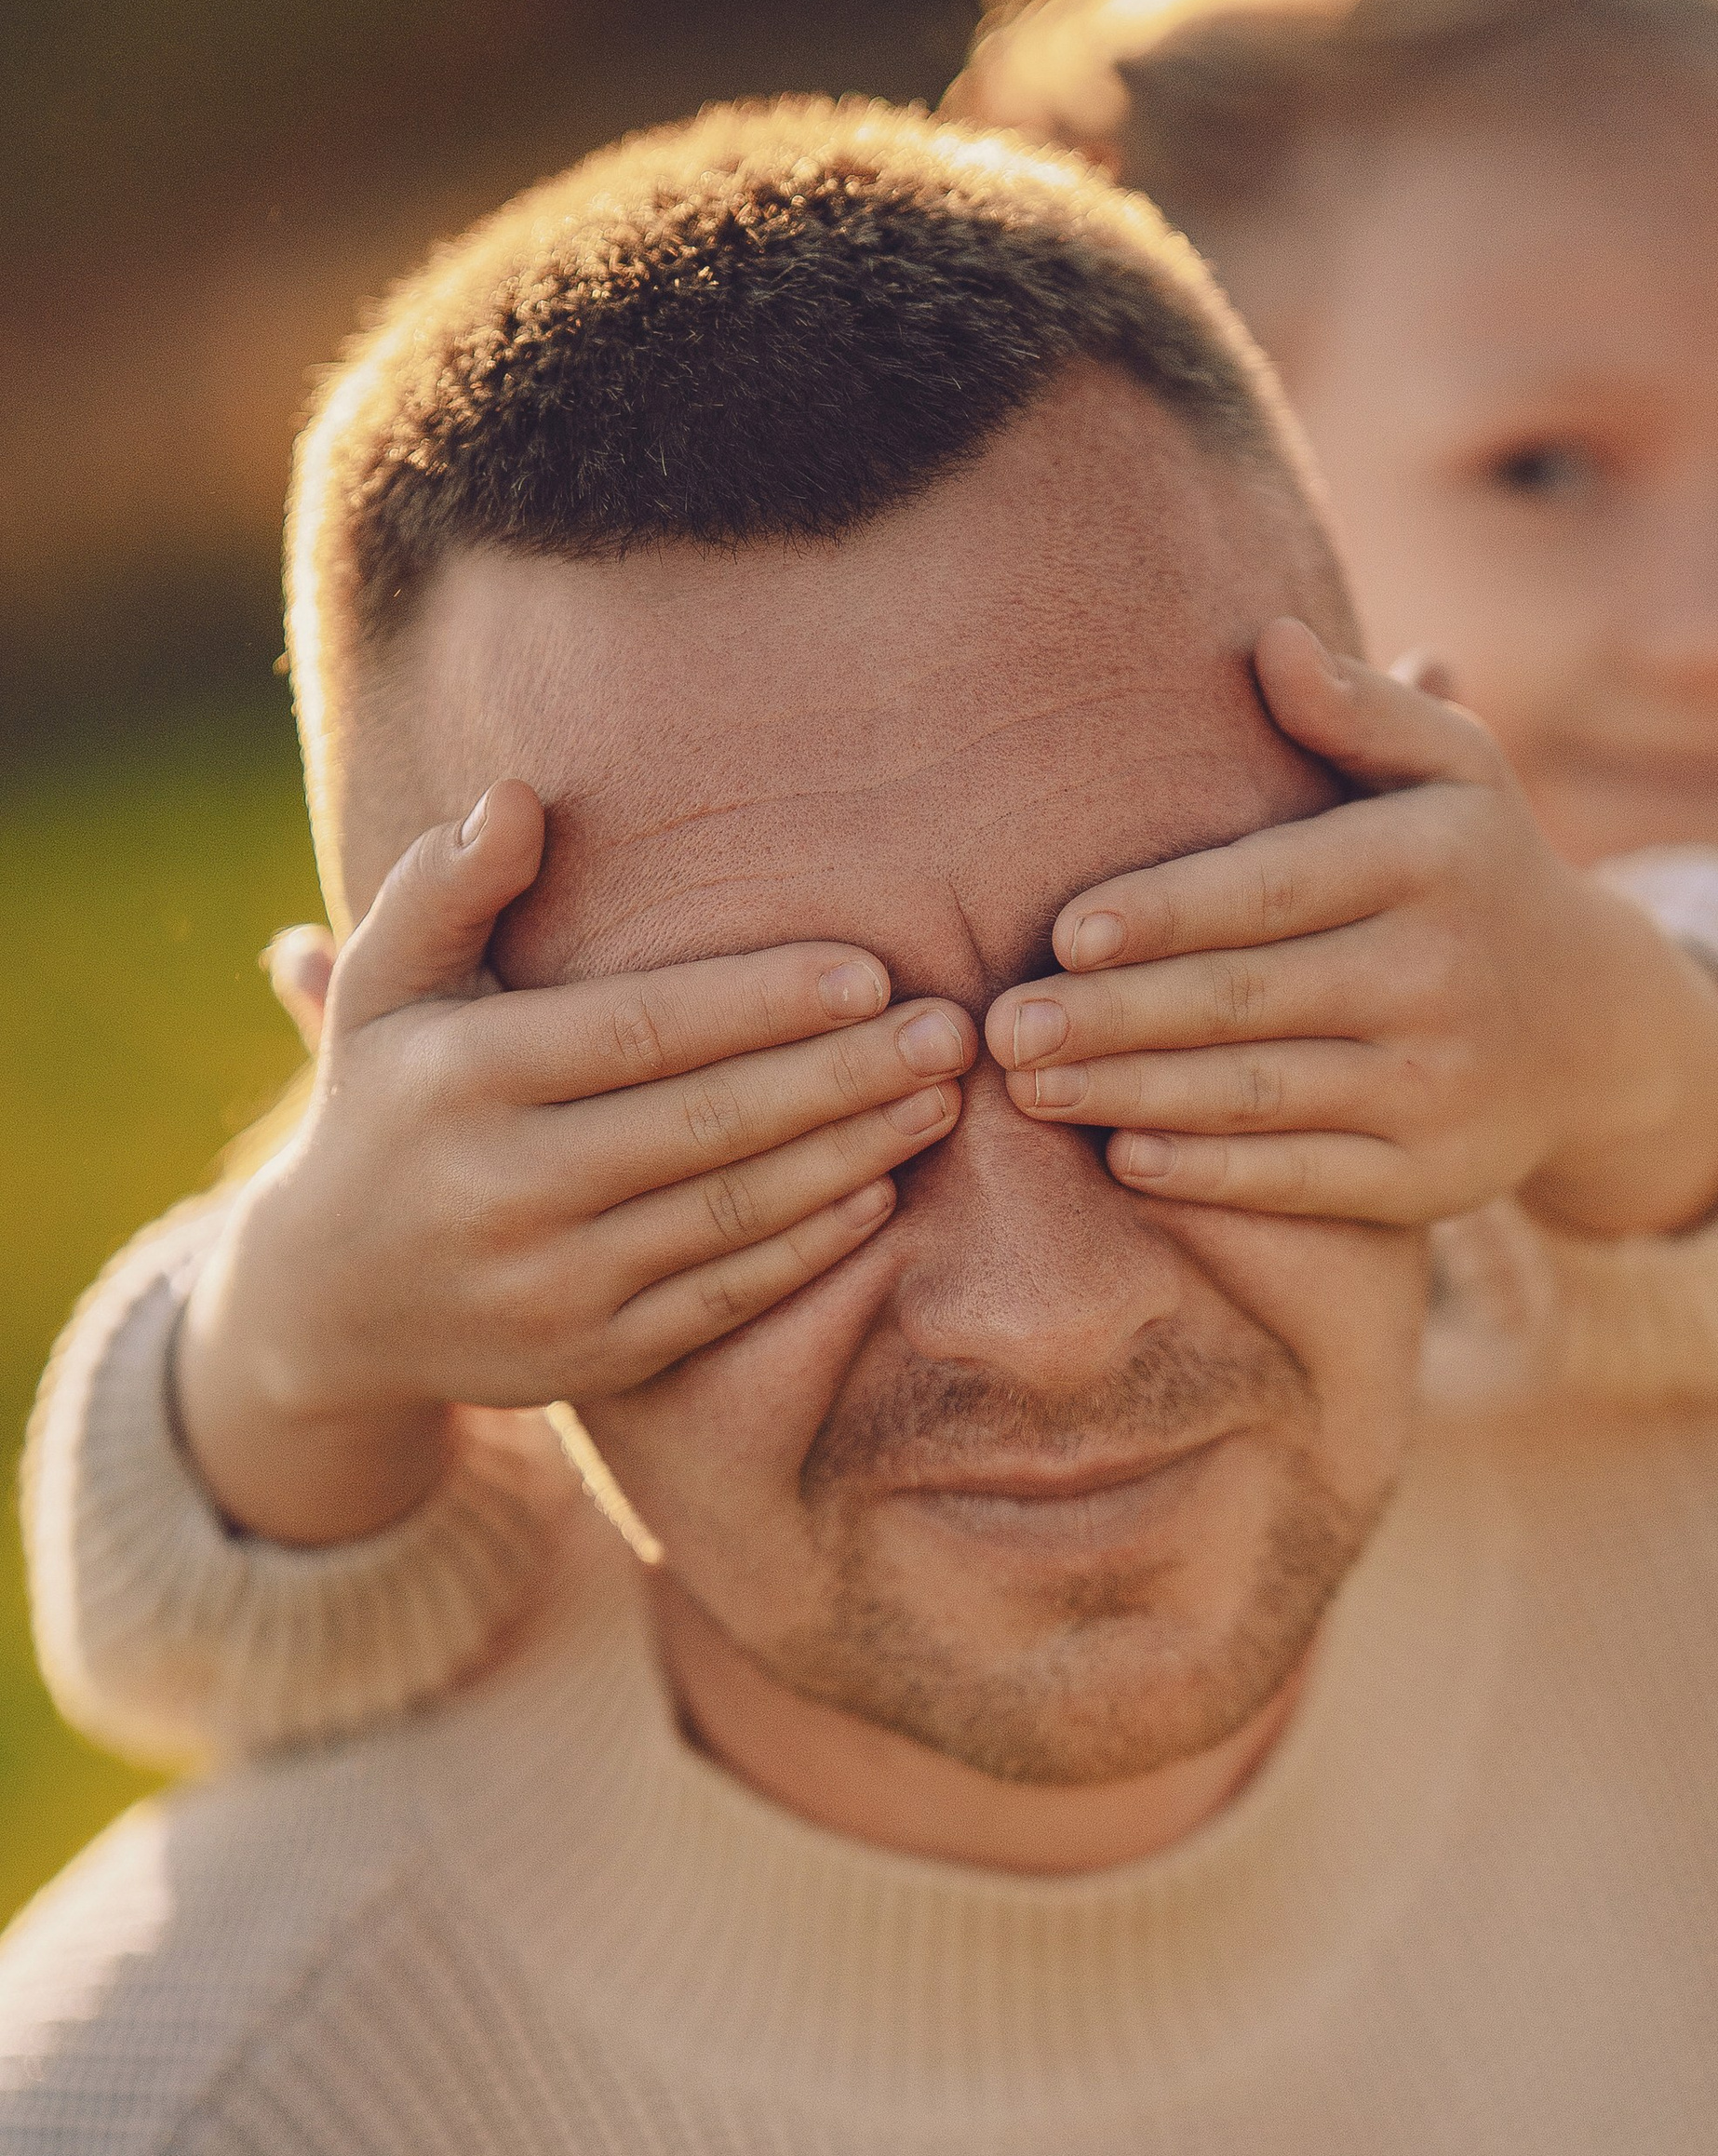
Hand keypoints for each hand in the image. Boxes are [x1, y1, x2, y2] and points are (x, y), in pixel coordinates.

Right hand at [177, 779, 976, 1543]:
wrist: (327, 1303)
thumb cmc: (387, 1103)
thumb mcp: (385, 986)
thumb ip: (447, 885)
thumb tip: (518, 795)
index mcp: (461, 1077)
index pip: (641, 1030)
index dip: (762, 1004)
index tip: (871, 973)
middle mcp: (502, 1186)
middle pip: (708, 1123)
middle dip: (842, 1077)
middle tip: (951, 1033)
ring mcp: (548, 1284)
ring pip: (732, 1214)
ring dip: (852, 1156)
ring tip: (939, 1102)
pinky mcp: (590, 1360)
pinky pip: (724, 1297)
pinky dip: (811, 1249)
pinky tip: (881, 1192)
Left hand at [983, 620, 1717, 1237]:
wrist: (1597, 1034)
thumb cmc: (1478, 876)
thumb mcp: (1455, 771)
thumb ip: (1359, 709)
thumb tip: (1269, 641)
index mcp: (1435, 860)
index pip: (1275, 887)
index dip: (1165, 912)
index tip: (1062, 930)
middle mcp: (1443, 975)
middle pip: (1247, 999)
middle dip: (1114, 1016)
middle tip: (1006, 1027)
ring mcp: (1438, 1085)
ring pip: (1259, 1093)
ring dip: (1134, 1094)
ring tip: (1031, 1088)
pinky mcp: (1429, 1180)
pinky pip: (1302, 1178)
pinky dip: (1211, 1173)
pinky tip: (1128, 1157)